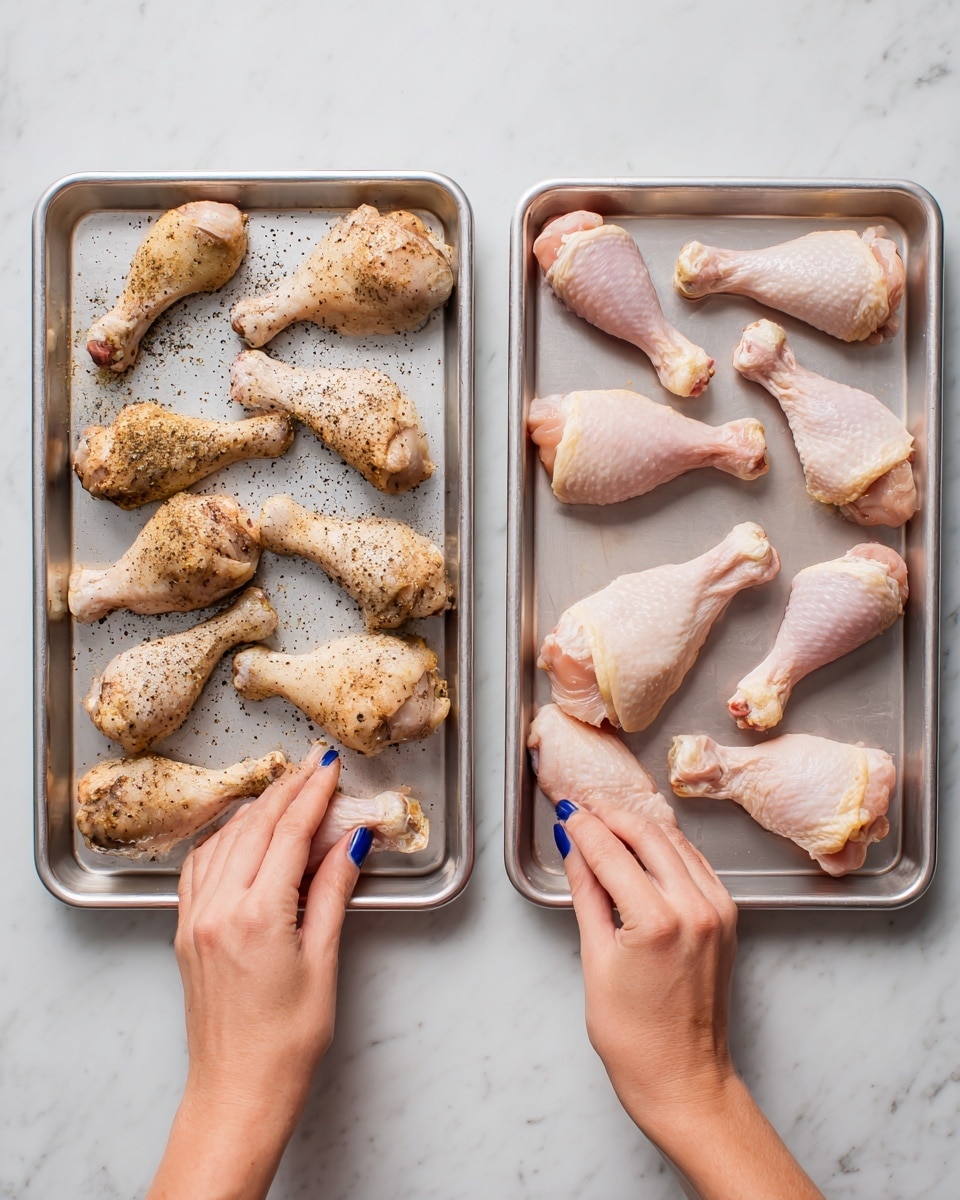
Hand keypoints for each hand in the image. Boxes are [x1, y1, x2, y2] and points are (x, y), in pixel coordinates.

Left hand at [148, 744, 371, 1199]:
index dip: (313, 794)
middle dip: (287, 791)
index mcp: (257, 916)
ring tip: (285, 789)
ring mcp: (195, 918)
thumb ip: (333, 893)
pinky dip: (224, 838)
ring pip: (224, 840)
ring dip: (256, 809)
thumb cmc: (285, 1042)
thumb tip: (352, 844)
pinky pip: (200, 866)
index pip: (289, 833)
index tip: (330, 768)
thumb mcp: (323, 963)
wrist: (237, 1091)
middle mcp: (218, 909)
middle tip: (313, 767)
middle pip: (255, 827)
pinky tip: (241, 831)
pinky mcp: (185, 930)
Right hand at [555, 803, 822, 1199]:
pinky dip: (667, 847)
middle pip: (648, 834)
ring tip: (607, 821)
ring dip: (640, 825)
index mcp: (657, 920)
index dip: (583, 827)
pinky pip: (695, 863)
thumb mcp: (596, 961)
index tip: (566, 813)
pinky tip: (644, 846)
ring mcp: (718, 911)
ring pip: (675, 842)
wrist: (684, 1080)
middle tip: (583, 808)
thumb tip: (575, 850)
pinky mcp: (728, 918)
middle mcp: (696, 908)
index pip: (611, 852)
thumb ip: (587, 895)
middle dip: (611, 816)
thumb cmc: (635, 1039)